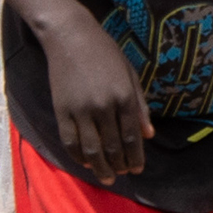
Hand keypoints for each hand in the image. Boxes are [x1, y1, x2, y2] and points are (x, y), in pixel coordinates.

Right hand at [29, 8, 148, 181]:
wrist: (70, 35)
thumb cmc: (105, 52)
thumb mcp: (130, 74)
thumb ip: (140, 105)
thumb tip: (149, 135)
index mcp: (124, 96)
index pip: (132, 137)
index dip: (136, 157)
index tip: (137, 169)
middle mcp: (104, 106)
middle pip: (113, 147)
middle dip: (120, 165)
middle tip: (122, 175)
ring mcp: (81, 110)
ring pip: (92, 150)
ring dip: (100, 168)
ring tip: (106, 177)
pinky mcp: (62, 110)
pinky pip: (70, 141)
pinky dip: (78, 156)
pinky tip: (85, 162)